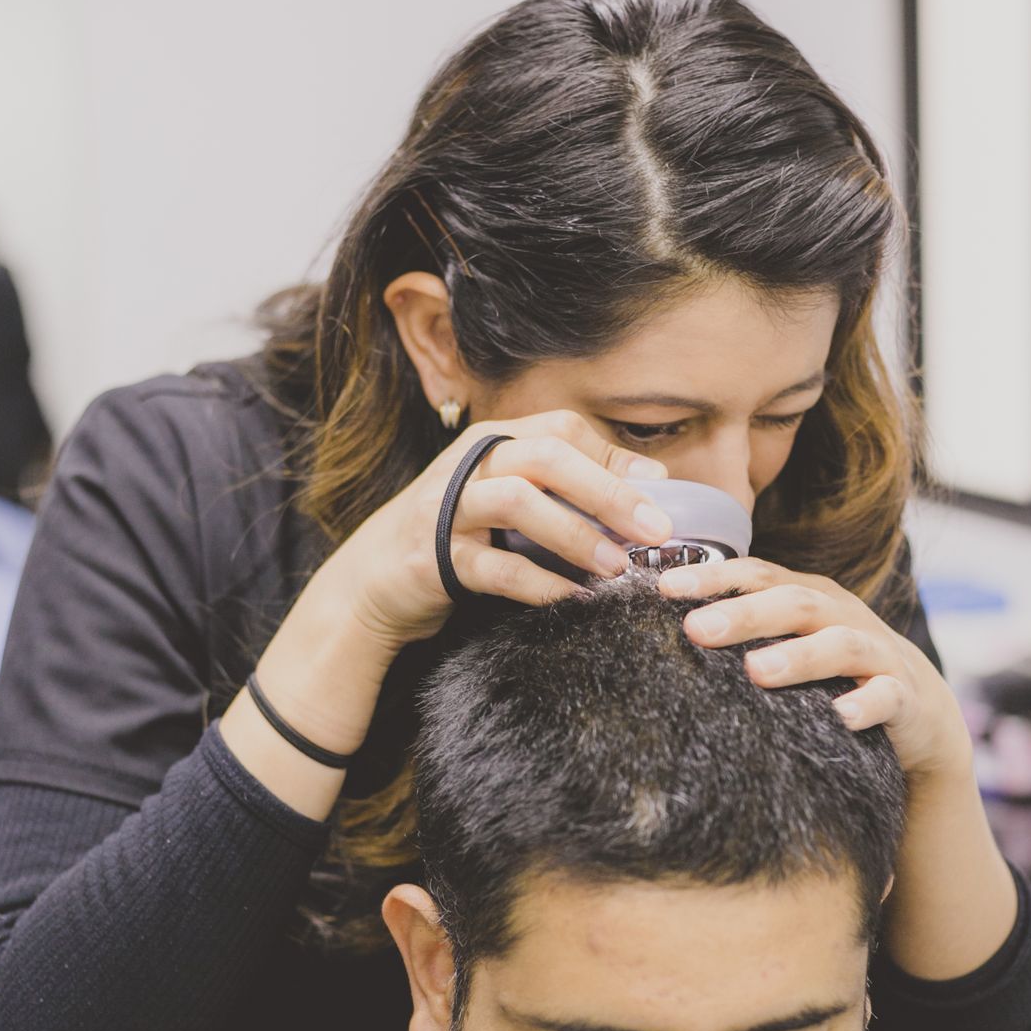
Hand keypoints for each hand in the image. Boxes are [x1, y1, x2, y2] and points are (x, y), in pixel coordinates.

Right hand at [336, 411, 673, 649]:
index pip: (561, 430)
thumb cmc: (455, 538)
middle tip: (655, 528)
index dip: (613, 456)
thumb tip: (647, 486)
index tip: (659, 490)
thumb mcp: (505, 500)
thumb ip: (560, 488)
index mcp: (492, 442)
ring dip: (575, 534)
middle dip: (607, 491)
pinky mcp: (431, 558)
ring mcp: (446, 509)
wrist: (371, 582)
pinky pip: (495, 568)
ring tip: (617, 568)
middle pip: (545, 457)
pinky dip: (540, 585)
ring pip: (518, 502)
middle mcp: (468, 465)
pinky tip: (574, 600)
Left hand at [659, 558, 970, 778]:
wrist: (916, 710)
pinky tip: (842, 716)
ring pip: (840, 644)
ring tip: (757, 672)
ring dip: (799, 657)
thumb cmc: (828, 675)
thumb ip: (736, 636)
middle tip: (696, 629)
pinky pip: (887, 696)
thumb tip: (655, 636)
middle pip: (791, 604)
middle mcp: (839, 615)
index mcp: (803, 597)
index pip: (754, 576)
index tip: (661, 588)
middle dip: (743, 614)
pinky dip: (866, 703)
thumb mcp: (785, 646)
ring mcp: (874, 652)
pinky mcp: (903, 695)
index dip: (711, 577)